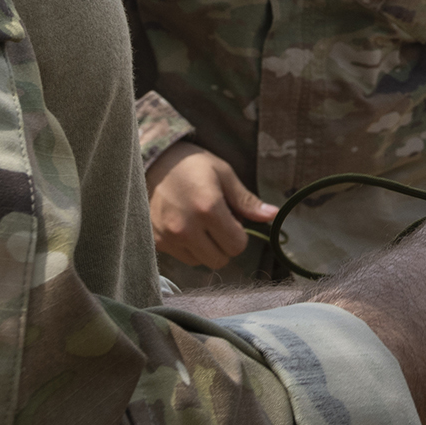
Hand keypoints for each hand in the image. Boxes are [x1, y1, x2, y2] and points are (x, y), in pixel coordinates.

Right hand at [146, 141, 275, 269]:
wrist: (152, 162)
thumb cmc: (193, 165)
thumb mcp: (224, 175)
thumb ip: (246, 201)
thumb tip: (272, 216)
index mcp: (208, 208)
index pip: (237, 245)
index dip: (240, 234)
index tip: (233, 220)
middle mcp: (186, 227)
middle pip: (219, 259)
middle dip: (224, 245)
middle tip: (217, 224)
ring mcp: (169, 237)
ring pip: (200, 262)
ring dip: (206, 249)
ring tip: (199, 224)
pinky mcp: (156, 242)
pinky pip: (182, 258)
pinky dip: (188, 248)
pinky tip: (184, 227)